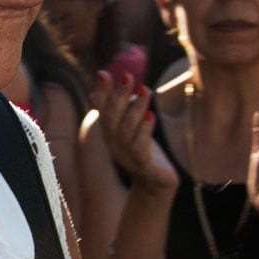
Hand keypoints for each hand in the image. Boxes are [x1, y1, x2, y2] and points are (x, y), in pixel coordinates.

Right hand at [90, 71, 176, 193]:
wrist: (155, 185)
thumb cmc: (143, 151)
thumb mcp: (129, 128)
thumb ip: (119, 106)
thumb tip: (103, 77)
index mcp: (110, 134)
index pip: (103, 110)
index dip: (102, 93)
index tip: (103, 73)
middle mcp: (115, 144)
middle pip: (114, 118)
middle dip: (120, 95)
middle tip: (128, 76)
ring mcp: (127, 155)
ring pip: (127, 130)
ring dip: (136, 108)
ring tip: (145, 89)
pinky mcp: (143, 165)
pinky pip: (140, 147)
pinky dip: (144, 130)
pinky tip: (150, 115)